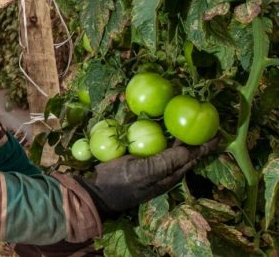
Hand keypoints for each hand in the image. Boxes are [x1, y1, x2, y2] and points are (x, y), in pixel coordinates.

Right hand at [75, 137, 218, 215]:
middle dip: (196, 140)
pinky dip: (163, 136)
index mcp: (169, 174)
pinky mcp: (138, 159)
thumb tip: (190, 150)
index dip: (205, 146)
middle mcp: (163, 170)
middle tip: (205, 123)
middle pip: (185, 153)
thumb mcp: (145, 173)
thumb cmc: (121, 183)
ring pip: (171, 149)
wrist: (97, 190)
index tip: (217, 133)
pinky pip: (156, 146)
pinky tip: (161, 127)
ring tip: (187, 122)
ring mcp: (151, 164)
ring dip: (180, 137)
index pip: (192, 157)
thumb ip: (167, 162)